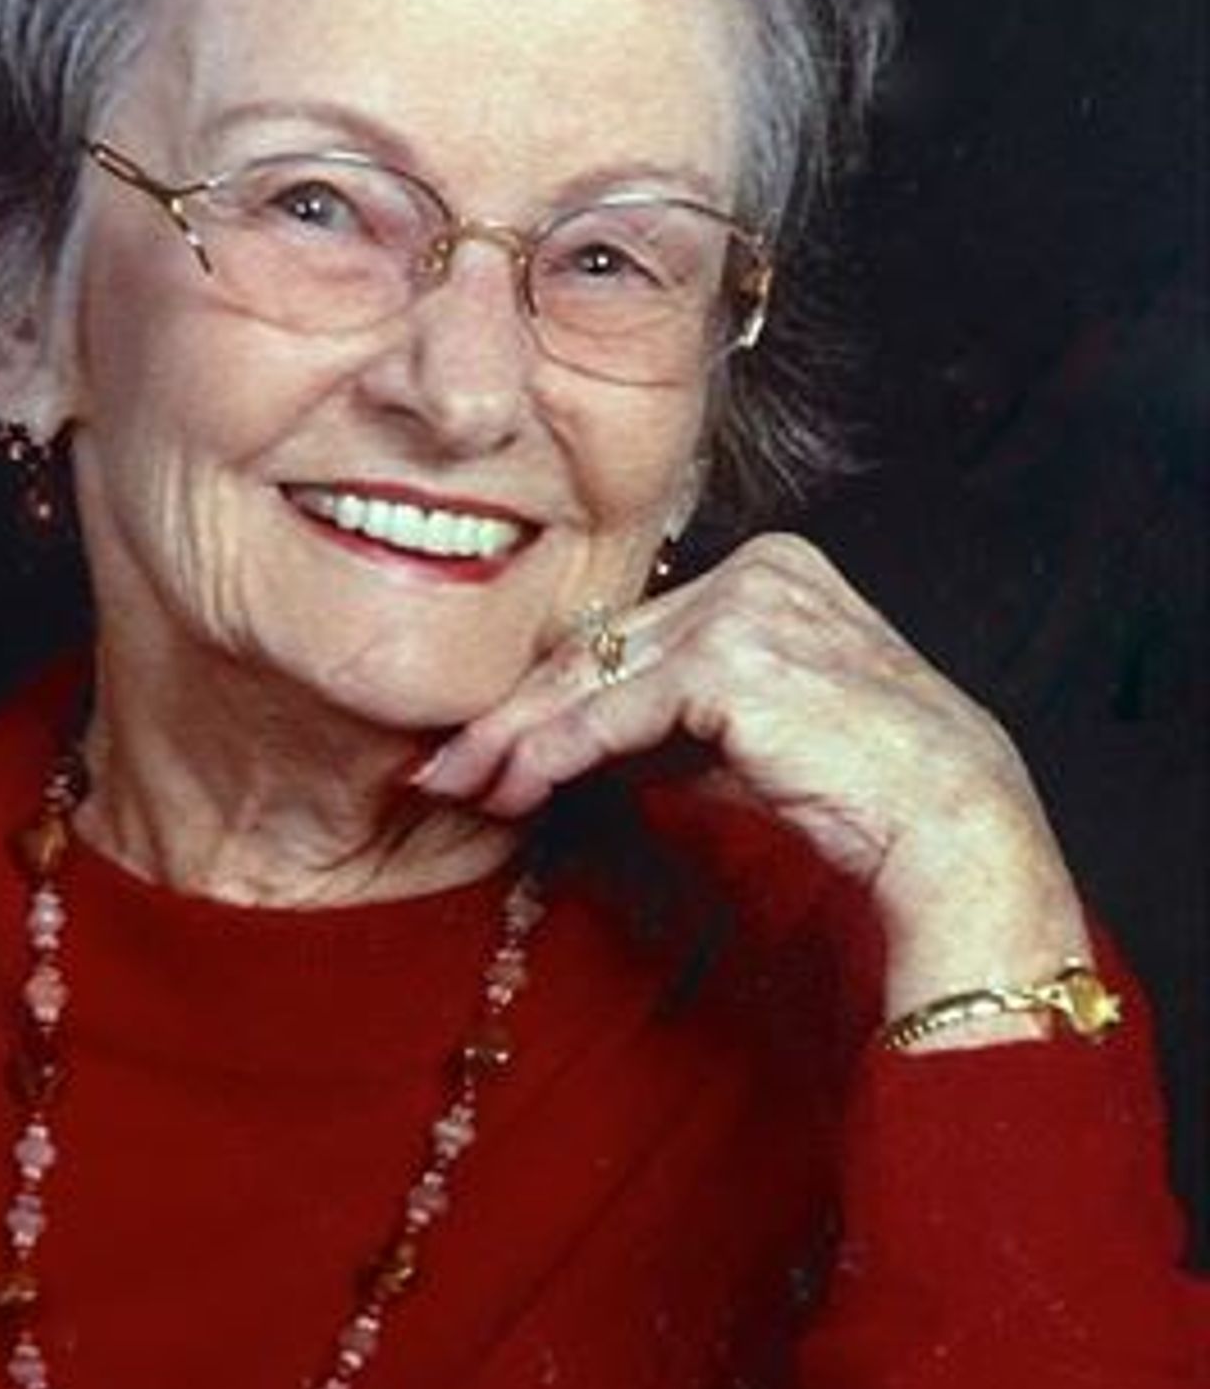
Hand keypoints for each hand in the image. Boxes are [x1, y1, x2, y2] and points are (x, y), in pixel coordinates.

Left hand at [415, 534, 1091, 1022]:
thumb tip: (565, 737)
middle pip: (598, 646)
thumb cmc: (853, 787)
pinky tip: (515, 785)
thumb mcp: (738, 737)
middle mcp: (753, 569)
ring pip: (594, 674)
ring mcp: (745, 605)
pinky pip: (616, 710)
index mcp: (765, 568)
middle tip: (446, 764)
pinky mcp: (732, 656)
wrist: (943, 820)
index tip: (487, 741)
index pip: (626, 632)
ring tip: (461, 781)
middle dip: (513, 714)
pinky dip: (558, 750)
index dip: (548, 690)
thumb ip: (661, 716)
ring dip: (517, 737)